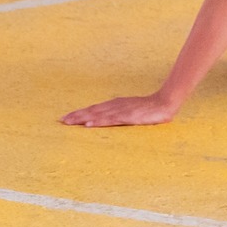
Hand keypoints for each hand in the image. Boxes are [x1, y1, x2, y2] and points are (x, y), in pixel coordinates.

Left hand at [61, 93, 178, 127]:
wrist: (165, 102)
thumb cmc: (149, 109)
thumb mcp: (132, 112)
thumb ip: (120, 115)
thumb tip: (108, 120)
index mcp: (115, 105)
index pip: (94, 109)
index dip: (80, 113)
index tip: (66, 117)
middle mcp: (115, 106)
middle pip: (92, 110)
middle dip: (76, 115)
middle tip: (61, 120)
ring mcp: (121, 110)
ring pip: (98, 114)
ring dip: (83, 118)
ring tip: (70, 122)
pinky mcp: (128, 116)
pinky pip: (110, 119)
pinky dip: (98, 121)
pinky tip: (89, 124)